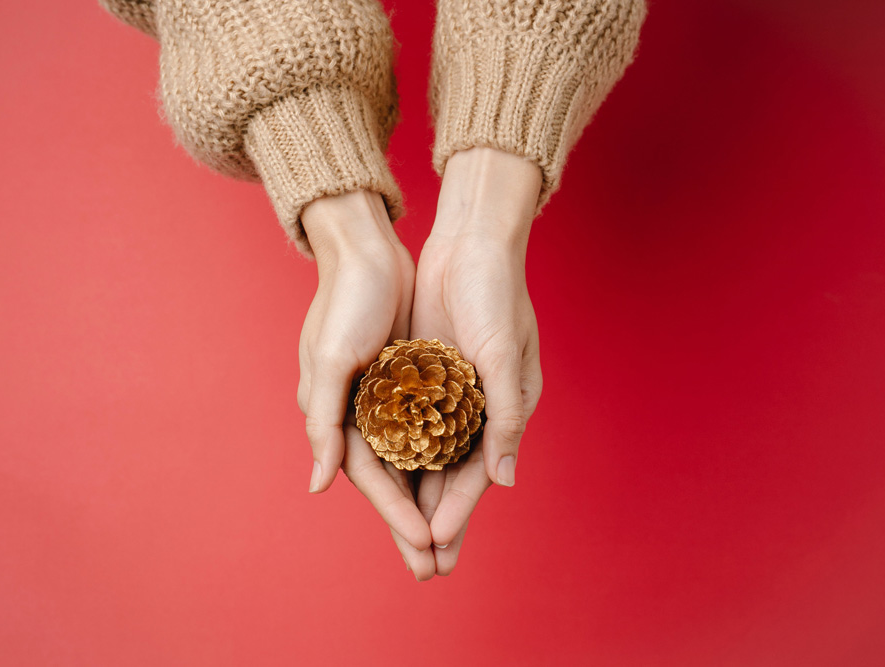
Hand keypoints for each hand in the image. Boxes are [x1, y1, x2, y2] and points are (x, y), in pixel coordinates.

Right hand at [297, 190, 435, 578]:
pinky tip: (459, 476)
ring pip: (413, 461)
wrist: (365, 248)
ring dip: (430, 498)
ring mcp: (384, 398)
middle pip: (393, 481)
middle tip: (439, 569)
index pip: (374, 479)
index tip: (429, 546)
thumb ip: (323, 423)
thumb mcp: (331, 360)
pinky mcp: (407, 379)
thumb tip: (317, 485)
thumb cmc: (346, 301)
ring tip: (450, 537)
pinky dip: (439, 456)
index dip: (399, 514)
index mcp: (336, 416)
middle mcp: (359, 414)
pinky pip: (427, 429)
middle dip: (414, 525)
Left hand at [410, 147, 543, 574]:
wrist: (469, 242)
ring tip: (399, 541)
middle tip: (421, 571)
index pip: (474, 473)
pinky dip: (395, 454)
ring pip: (423, 457)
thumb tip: (505, 480)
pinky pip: (404, 424)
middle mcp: (474, 409)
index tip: (435, 548)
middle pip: (448, 477)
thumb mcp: (506, 354)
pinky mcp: (418, 375)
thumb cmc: (497, 294)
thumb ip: (504, 416)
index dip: (456, 512)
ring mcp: (444, 394)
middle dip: (435, 522)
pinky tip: (379, 481)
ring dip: (413, 499)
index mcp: (502, 409)